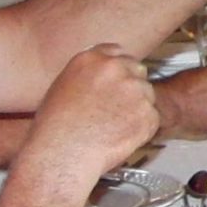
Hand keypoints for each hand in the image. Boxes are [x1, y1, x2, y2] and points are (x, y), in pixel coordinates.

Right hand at [23, 44, 157, 183]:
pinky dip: (142, 128)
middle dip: (131, 87)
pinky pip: (151, 118)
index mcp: (92, 59)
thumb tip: (99, 79)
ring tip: (115, 127)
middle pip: (137, 70)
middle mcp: (116, 69)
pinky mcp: (147, 113)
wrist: (63, 153)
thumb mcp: (62, 87)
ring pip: (147, 95)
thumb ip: (87, 75)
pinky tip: (121, 137)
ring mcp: (134, 90)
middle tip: (118, 108)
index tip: (116, 82)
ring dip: (138, 108)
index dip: (118, 69)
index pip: (117, 53)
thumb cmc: (54, 128)